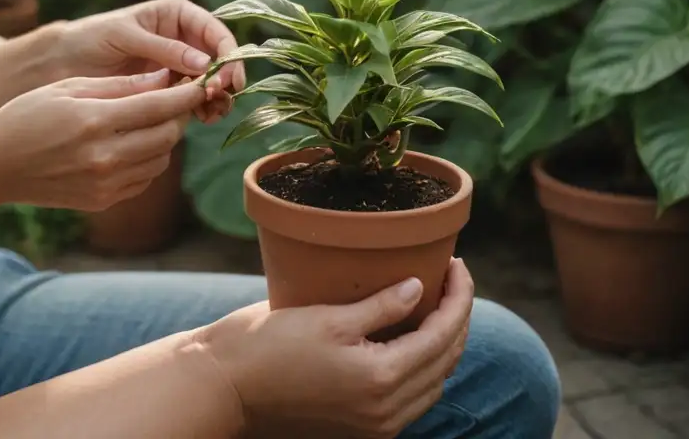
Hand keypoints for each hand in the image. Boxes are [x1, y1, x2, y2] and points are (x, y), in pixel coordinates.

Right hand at [0, 69, 208, 211]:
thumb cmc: (27, 116)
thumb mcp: (69, 88)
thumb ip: (120, 85)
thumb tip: (165, 77)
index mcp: (94, 121)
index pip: (160, 106)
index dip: (187, 93)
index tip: (202, 82)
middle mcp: (104, 157)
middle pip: (168, 134)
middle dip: (178, 114)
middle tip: (175, 98)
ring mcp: (105, 183)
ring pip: (161, 158)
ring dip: (164, 138)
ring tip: (149, 120)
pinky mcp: (103, 200)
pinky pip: (144, 178)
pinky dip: (148, 160)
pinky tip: (131, 145)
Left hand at [54, 0, 244, 122]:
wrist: (64, 62)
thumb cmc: (91, 37)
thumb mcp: (124, 36)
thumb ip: (163, 48)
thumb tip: (205, 63)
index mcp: (177, 14)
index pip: (214, 29)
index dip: (228, 52)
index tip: (228, 76)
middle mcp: (183, 38)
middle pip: (220, 57)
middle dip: (226, 77)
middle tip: (221, 96)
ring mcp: (179, 64)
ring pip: (212, 79)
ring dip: (218, 96)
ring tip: (213, 112)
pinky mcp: (169, 88)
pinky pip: (194, 97)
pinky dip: (202, 107)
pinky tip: (202, 117)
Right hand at [199, 259, 473, 437]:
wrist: (230, 387)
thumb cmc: (270, 346)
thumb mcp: (328, 317)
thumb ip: (381, 306)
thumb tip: (419, 287)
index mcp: (383, 378)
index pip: (443, 334)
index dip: (459, 297)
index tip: (458, 265)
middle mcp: (387, 410)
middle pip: (446, 361)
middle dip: (457, 319)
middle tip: (452, 281)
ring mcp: (376, 426)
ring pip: (433, 384)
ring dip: (444, 347)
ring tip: (438, 307)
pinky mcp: (363, 429)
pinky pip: (412, 399)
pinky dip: (422, 369)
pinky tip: (412, 341)